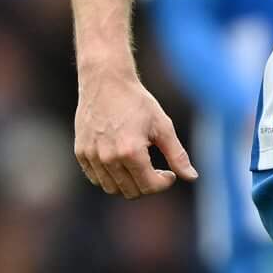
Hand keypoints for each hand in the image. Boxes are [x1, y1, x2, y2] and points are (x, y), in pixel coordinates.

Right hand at [73, 68, 196, 198]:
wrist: (105, 81)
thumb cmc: (137, 102)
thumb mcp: (162, 126)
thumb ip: (177, 155)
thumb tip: (192, 178)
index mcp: (131, 152)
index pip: (149, 186)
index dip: (164, 183)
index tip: (169, 173)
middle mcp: (108, 157)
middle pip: (131, 192)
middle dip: (147, 185)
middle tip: (154, 169)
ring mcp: (91, 156)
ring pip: (112, 188)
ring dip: (128, 183)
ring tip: (137, 166)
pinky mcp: (81, 152)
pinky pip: (96, 178)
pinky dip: (110, 177)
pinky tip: (120, 161)